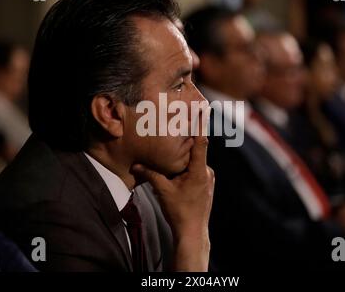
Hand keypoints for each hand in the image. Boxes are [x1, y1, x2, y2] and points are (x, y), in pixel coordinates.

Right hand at [132, 108, 213, 270]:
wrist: (192, 232)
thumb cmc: (179, 212)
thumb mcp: (163, 191)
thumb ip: (151, 174)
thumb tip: (136, 165)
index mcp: (199, 171)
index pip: (201, 143)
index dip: (201, 125)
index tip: (203, 110)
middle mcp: (207, 172)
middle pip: (196, 152)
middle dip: (185, 142)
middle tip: (178, 126)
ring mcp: (208, 179)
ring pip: (195, 162)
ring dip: (184, 157)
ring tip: (174, 149)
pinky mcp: (206, 185)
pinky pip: (197, 170)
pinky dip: (187, 167)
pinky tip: (177, 170)